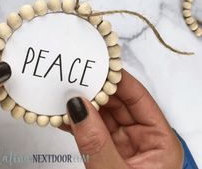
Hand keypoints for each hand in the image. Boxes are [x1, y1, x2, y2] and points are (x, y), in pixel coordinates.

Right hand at [66, 70, 183, 168]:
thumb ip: (97, 144)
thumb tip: (78, 108)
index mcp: (159, 140)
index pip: (138, 97)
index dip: (118, 79)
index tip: (97, 65)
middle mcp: (143, 139)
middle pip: (118, 103)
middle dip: (95, 90)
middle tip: (74, 77)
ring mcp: (123, 147)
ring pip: (102, 116)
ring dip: (83, 106)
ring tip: (63, 92)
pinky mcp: (107, 155)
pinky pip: (91, 132)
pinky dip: (76, 124)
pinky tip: (61, 115)